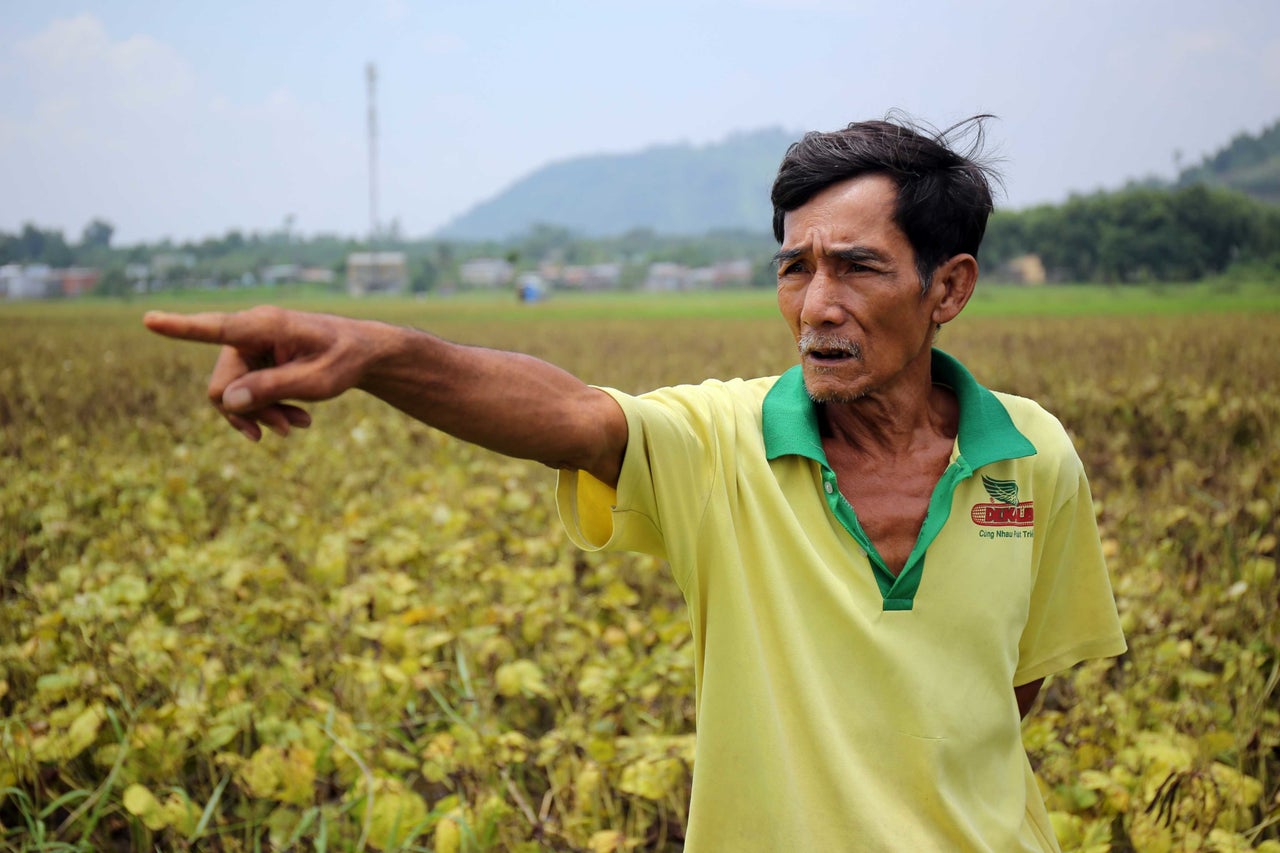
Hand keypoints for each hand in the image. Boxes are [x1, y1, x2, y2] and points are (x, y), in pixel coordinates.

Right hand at [143, 306, 373, 440]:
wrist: (363, 354)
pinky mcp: (254, 361)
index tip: (149, 319)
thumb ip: (273, 389)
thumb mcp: (317, 381)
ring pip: (232, 394)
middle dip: (249, 411)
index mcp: (266, 326)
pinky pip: (244, 393)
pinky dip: (267, 409)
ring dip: (261, 414)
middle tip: (288, 431)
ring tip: (298, 427)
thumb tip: (227, 401)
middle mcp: (250, 332)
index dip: (181, 327)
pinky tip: (296, 421)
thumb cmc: (345, 359)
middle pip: (223, 384)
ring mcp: (250, 347)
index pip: (217, 328)